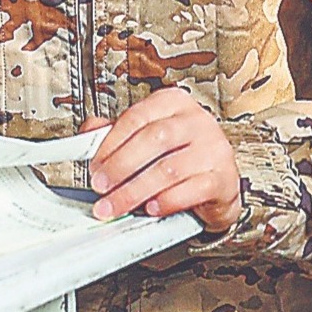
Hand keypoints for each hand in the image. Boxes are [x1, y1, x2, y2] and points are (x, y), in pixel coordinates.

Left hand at [83, 91, 242, 228]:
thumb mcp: (148, 138)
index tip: (94, 165)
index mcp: (174, 103)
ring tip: (117, 204)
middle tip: (101, 187)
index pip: (137, 117)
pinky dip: (166, 201)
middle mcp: (197, 121)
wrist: (218, 184)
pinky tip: (150, 208)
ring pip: (168, 168)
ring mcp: (213, 148)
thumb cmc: (180, 156)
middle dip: (120, 167)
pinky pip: (191, 190)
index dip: (111, 143)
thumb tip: (88, 133)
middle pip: (152, 140)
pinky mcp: (223, 177)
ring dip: (135, 191)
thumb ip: (117, 132)